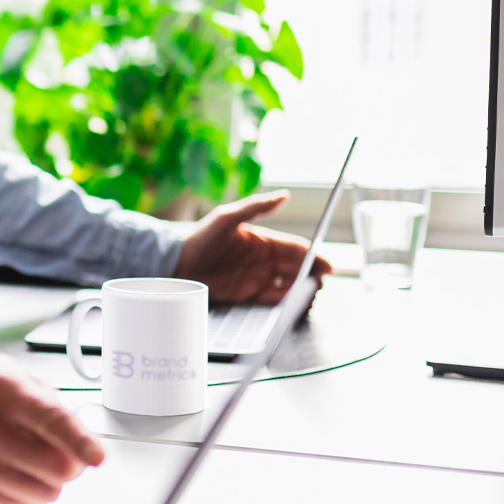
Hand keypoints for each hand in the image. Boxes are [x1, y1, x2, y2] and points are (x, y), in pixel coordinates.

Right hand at [0, 358, 104, 503]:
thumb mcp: (14, 377)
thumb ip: (53, 406)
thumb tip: (82, 444)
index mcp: (1, 389)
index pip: (49, 419)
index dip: (78, 441)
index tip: (96, 457)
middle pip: (52, 465)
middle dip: (70, 466)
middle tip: (64, 457)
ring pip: (41, 492)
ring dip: (50, 484)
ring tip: (35, 465)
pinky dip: (29, 496)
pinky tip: (15, 475)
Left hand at [173, 191, 331, 304]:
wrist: (176, 264)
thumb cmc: (200, 237)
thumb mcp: (227, 218)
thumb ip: (256, 207)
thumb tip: (285, 195)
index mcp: (265, 241)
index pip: (297, 249)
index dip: (314, 257)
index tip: (327, 267)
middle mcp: (264, 260)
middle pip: (297, 269)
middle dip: (312, 278)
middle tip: (320, 286)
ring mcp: (257, 278)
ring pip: (289, 287)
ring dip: (302, 293)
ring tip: (309, 299)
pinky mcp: (247, 295)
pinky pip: (273, 301)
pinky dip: (285, 305)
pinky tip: (292, 308)